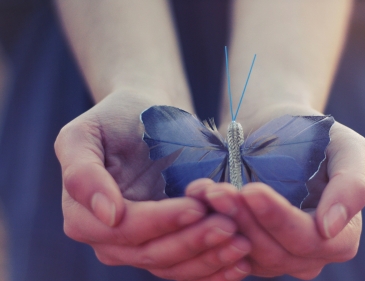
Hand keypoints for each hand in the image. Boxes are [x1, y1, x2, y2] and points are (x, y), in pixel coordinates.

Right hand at [55, 91, 251, 280]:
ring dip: (209, 258)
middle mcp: (110, 239)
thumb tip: (107, 215)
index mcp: (84, 217)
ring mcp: (139, 246)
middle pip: (152, 253)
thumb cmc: (115, 119)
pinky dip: (214, 268)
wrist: (143, 118)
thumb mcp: (85, 134)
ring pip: (174, 266)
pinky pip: (188, 266)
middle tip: (229, 226)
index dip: (162, 221)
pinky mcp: (166, 244)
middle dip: (193, 241)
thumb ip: (83, 173)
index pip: (126, 229)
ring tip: (242, 242)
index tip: (196, 206)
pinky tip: (240, 263)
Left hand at [187, 106, 364, 278]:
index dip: (280, 219)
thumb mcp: (346, 147)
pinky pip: (227, 251)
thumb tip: (331, 227)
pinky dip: (211, 229)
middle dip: (245, 221)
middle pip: (275, 253)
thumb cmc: (314, 135)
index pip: (309, 241)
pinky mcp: (247, 249)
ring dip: (223, 225)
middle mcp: (309, 254)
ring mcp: (276, 255)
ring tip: (207, 193)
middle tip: (218, 190)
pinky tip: (199, 201)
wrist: (276, 129)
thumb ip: (353, 185)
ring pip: (248, 255)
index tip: (251, 190)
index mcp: (341, 237)